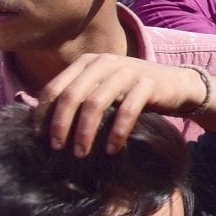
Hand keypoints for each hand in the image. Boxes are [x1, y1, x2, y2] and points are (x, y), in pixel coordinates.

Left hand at [27, 54, 215, 154]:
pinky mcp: (148, 83)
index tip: (39, 138)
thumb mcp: (100, 88)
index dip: (44, 113)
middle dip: (61, 125)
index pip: (55, 87)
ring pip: (95, 103)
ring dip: (85, 132)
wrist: (176, 84)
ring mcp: (127, 71)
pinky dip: (116, 133)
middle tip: (58, 148)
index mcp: (87, 62)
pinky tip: (112, 149)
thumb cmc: (131, 91)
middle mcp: (104, 62)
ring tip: (82, 153)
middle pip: (71, 95)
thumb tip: (39, 120)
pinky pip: (127, 111)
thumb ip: (76, 95)